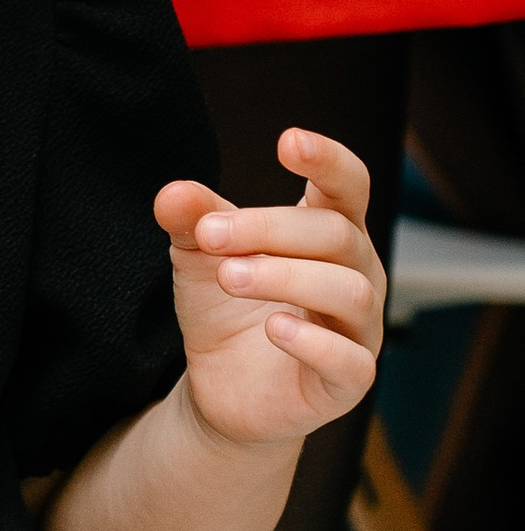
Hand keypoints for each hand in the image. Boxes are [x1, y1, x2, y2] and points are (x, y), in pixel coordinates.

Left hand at [156, 129, 385, 449]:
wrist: (224, 389)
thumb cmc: (227, 310)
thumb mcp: (202, 257)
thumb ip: (193, 220)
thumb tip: (173, 193)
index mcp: (330, 233)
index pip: (348, 186)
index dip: (327, 160)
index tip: (288, 141)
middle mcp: (357, 274)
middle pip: (335, 234)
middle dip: (269, 228)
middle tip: (210, 235)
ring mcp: (358, 329)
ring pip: (348, 290)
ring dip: (285, 276)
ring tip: (231, 276)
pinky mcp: (347, 381)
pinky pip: (350, 360)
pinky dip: (313, 340)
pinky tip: (274, 327)